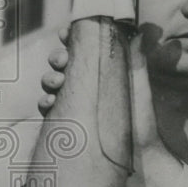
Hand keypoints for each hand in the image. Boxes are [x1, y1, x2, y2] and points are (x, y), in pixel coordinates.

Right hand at [37, 28, 159, 150]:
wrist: (140, 153)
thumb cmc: (142, 119)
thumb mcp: (139, 86)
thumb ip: (136, 60)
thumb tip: (138, 33)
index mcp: (98, 73)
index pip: (80, 51)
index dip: (69, 40)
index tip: (66, 33)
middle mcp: (84, 86)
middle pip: (61, 65)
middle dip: (57, 58)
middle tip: (62, 60)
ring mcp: (75, 104)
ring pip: (52, 85)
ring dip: (49, 79)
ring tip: (57, 81)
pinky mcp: (68, 123)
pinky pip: (49, 111)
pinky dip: (45, 103)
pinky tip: (51, 102)